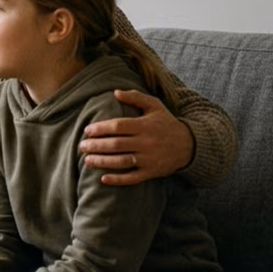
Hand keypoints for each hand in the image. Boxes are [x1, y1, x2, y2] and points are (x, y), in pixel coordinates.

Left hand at [80, 89, 194, 184]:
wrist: (190, 145)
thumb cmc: (166, 122)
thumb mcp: (154, 105)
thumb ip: (135, 97)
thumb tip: (115, 92)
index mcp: (145, 126)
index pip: (118, 126)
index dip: (101, 128)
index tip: (87, 130)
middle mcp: (147, 143)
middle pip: (117, 144)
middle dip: (97, 146)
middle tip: (82, 146)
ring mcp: (150, 159)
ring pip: (122, 162)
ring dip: (103, 162)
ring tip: (87, 160)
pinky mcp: (152, 172)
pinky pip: (133, 178)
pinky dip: (118, 180)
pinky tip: (103, 179)